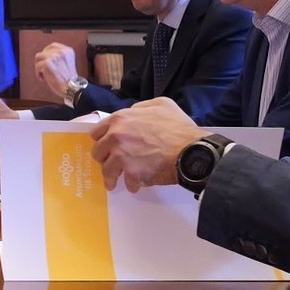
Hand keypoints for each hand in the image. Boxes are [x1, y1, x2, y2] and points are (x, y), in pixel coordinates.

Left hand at [34, 43, 78, 97]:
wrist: (71, 87)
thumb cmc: (69, 80)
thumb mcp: (68, 63)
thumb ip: (59, 57)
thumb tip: (46, 56)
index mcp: (68, 51)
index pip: (53, 46)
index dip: (47, 52)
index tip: (46, 59)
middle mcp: (61, 52)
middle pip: (44, 51)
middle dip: (42, 60)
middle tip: (43, 69)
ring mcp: (53, 56)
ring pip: (38, 57)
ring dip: (39, 66)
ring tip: (43, 73)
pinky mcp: (47, 63)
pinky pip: (37, 66)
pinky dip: (38, 74)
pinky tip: (43, 78)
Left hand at [90, 97, 205, 192]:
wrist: (192, 150)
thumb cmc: (178, 126)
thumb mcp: (161, 104)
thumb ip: (140, 107)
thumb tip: (132, 112)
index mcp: (120, 119)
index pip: (97, 132)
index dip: (102, 140)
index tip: (106, 146)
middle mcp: (116, 137)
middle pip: (98, 152)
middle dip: (104, 159)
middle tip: (111, 164)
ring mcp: (122, 156)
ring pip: (107, 171)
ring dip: (112, 177)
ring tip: (115, 183)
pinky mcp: (131, 173)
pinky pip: (126, 182)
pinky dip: (132, 185)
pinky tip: (137, 185)